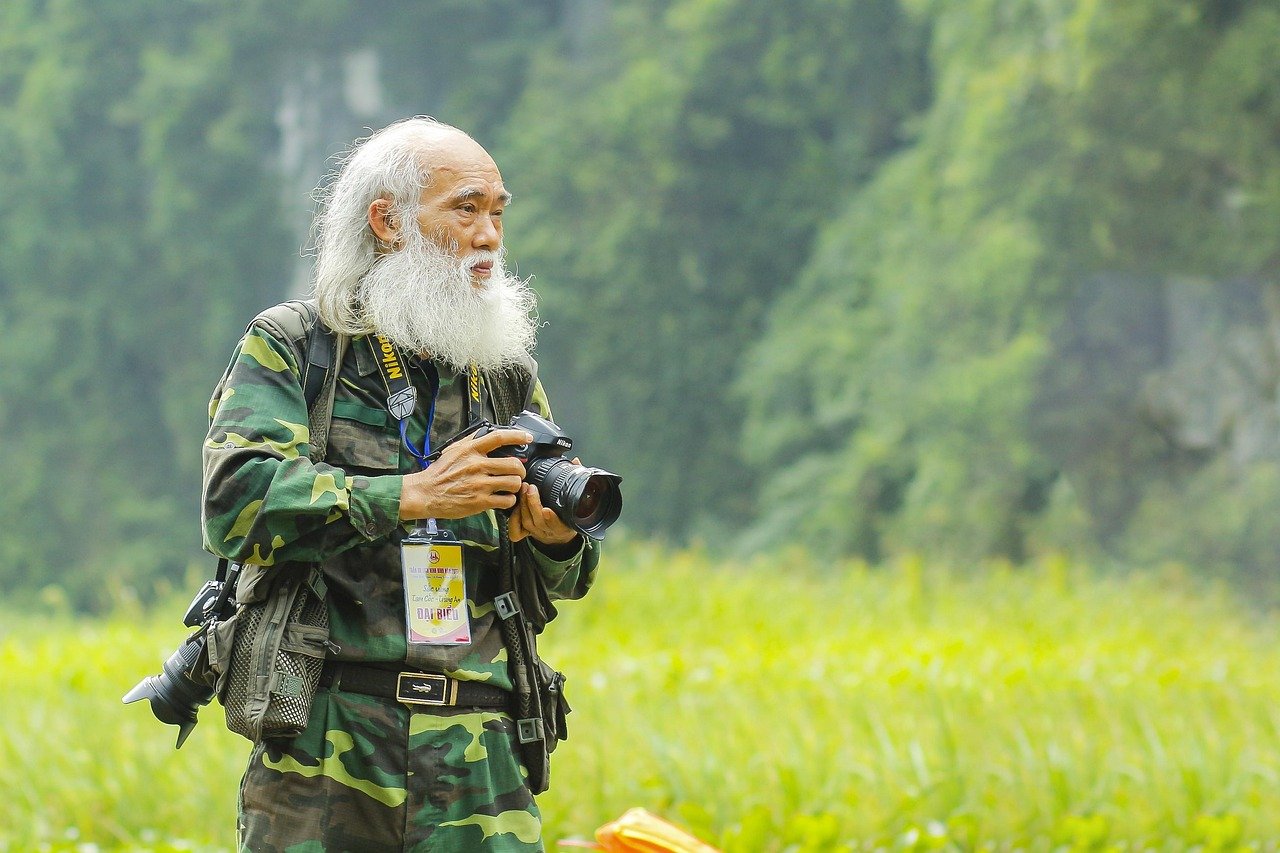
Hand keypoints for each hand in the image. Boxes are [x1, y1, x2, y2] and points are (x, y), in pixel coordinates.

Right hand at [398, 428, 530, 520]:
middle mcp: (477, 465)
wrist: (426, 492)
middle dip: (520, 469)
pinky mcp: (480, 501)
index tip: (527, 437)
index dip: (517, 436)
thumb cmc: (439, 473)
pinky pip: (506, 500)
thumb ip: (471, 441)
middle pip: (513, 464)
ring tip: (510, 487)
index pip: (499, 438)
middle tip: (517, 473)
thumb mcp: (453, 450)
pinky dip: (509, 500)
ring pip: (513, 483)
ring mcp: (480, 484)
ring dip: (516, 485)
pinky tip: (504, 498)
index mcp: (471, 450)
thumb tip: (485, 432)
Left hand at [508, 476, 578, 545]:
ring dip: (523, 505)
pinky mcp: (526, 533)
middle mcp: (550, 531)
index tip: (547, 510)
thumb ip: (576, 481)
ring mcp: (537, 532)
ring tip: (523, 489)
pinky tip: (515, 506)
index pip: (558, 525)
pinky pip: (517, 531)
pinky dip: (514, 520)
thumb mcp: (577, 503)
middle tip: (530, 488)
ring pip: (527, 522)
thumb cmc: (567, 517)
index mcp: (564, 526)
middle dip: (533, 504)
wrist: (559, 534)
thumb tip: (575, 462)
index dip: (552, 519)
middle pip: (539, 521)